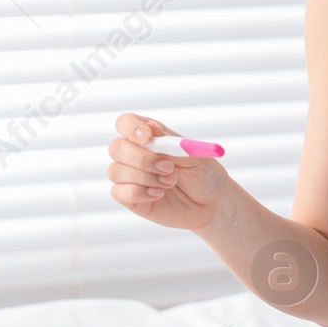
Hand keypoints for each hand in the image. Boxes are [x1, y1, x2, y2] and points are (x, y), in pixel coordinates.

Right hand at [108, 112, 226, 230]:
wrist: (212, 203)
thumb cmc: (204, 174)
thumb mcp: (194, 154)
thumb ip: (171, 141)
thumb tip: (151, 126)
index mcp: (150, 137)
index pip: (125, 122)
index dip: (131, 127)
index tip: (148, 137)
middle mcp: (135, 154)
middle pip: (116, 147)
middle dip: (141, 158)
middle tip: (168, 167)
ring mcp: (130, 177)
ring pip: (116, 171)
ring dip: (146, 177)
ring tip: (170, 182)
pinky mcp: (130, 198)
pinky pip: (118, 192)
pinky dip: (140, 193)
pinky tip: (159, 194)